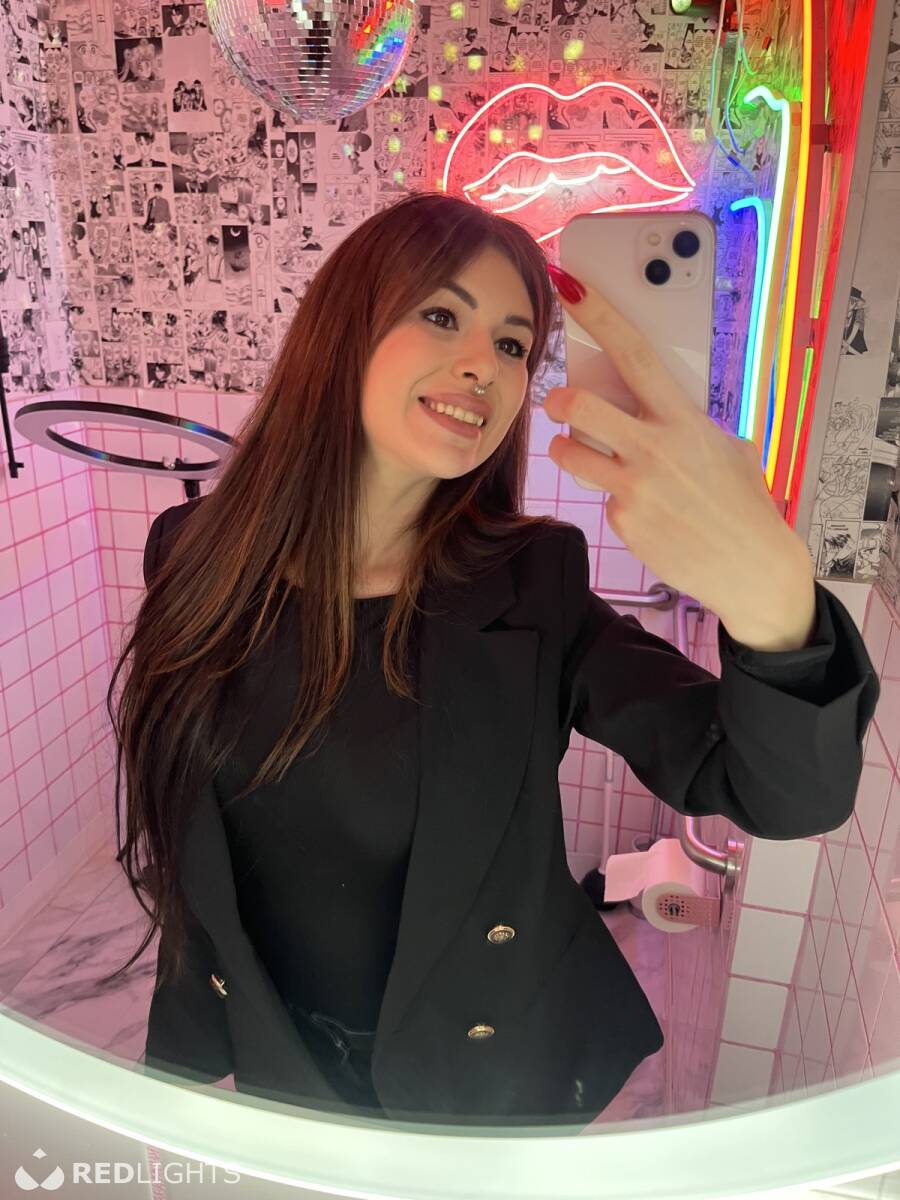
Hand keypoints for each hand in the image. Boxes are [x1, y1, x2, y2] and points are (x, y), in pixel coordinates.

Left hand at [544, 271, 813, 637]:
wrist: (753, 567)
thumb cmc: (743, 503)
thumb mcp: (728, 448)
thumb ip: (687, 425)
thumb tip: (653, 406)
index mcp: (684, 420)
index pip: (634, 355)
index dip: (600, 316)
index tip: (569, 287)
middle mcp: (655, 450)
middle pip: (581, 409)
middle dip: (558, 401)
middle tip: (555, 402)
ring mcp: (636, 488)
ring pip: (572, 456)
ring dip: (566, 450)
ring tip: (578, 452)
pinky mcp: (625, 523)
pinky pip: (604, 500)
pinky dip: (617, 501)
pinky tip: (647, 513)